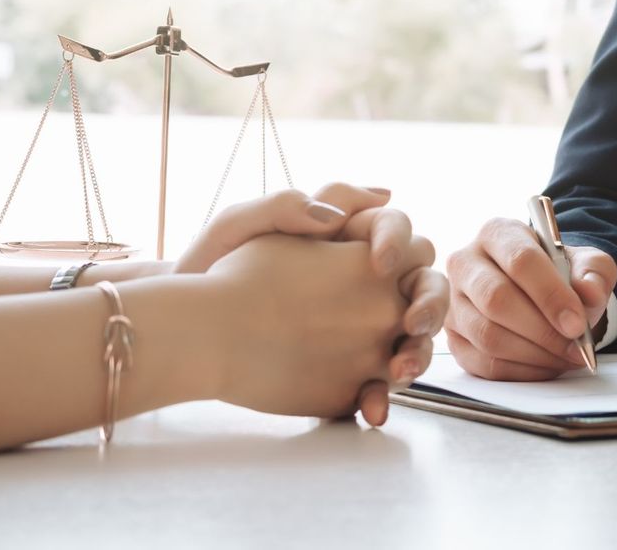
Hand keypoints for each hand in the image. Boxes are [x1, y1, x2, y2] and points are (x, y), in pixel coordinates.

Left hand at [179, 184, 444, 423]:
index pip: (397, 228)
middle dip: (430, 304)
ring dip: (418, 354)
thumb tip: (338, 218)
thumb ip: (287, 207)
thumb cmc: (211, 267)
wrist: (186, 329)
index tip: (378, 263)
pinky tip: (372, 409)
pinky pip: (379, 383)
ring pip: (412, 339)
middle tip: (411, 323)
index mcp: (348, 238)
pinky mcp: (350, 370)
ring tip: (398, 372)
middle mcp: (367, 283)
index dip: (398, 242)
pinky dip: (381, 398)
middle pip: (423, 285)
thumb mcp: (241, 227)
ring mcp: (364, 330)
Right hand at [445, 218, 615, 380]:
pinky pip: (485, 363)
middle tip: (575, 346)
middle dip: (543, 330)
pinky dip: (522, 371)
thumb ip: (594, 273)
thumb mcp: (587, 264)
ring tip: (566, 356)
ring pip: (488, 335)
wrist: (542, 294)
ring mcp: (454, 303)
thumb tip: (589, 292)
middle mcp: (466, 263)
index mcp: (498, 233)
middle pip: (496, 299)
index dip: (551, 295)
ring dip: (535, 354)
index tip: (577, 323)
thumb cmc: (561, 274)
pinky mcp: (454, 338)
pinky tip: (548, 365)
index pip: (521, 261)